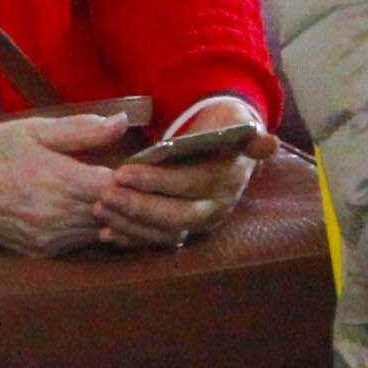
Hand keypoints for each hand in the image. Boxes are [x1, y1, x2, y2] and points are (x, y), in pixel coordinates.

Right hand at [0, 110, 163, 258]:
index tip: (163, 175)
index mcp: (59, 180)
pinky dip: (100, 231)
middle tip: (176, 200)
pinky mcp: (42, 251)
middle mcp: (59, 215)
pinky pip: (83, 243)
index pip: (120, 187)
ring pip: (105, 233)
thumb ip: (81, 130)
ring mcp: (51, 237)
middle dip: (143, 205)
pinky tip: (114, 222)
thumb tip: (121, 123)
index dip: (143, 183)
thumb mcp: (33, 130)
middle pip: (119, 215)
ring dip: (126, 221)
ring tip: (156, 214)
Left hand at [86, 96, 263, 250]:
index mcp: (226, 181)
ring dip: (130, 224)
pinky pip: (156, 242)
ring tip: (99, 208)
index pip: (189, 184)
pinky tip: (106, 233)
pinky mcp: (182, 232)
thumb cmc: (224, 132)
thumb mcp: (238, 126)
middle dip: (138, 207)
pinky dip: (131, 239)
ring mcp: (198, 224)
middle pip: (175, 216)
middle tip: (104, 194)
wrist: (226, 150)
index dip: (157, 181)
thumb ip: (249, 137)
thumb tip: (267, 143)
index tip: (122, 171)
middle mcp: (215, 208)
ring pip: (164, 233)